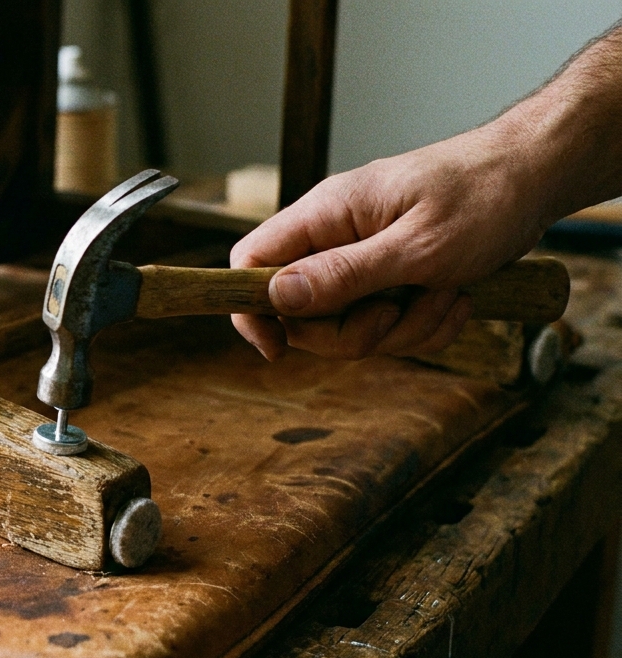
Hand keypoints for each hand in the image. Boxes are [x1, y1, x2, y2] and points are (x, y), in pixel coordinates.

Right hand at [230, 127, 552, 360]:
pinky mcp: (394, 277)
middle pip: (301, 313)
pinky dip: (425, 323)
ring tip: (444, 294)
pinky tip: (456, 296)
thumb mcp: (416, 246)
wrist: (539, 178)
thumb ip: (342, 275)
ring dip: (403, 328)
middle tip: (394, 313)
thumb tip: (275, 298)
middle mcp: (334, 237)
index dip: (251, 311)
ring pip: (350, 326)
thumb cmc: (483, 196)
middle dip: (351, 332)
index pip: (250, 263)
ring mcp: (364, 259)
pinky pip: (389, 325)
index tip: (276, 349)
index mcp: (325, 216)